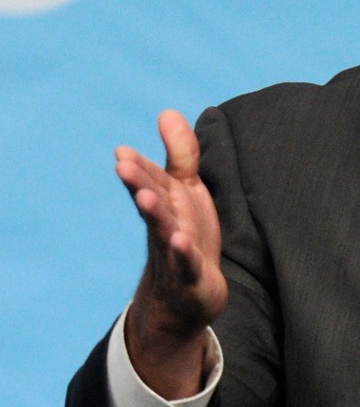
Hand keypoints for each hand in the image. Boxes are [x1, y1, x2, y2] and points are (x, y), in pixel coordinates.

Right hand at [117, 110, 227, 397]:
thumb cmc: (186, 234)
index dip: (138, 167)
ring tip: (145, 196)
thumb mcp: (186, 191)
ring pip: (163, 230)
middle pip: (151, 201)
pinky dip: (182, 252)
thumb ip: (180, 153)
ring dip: (155, 213)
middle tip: (122, 164)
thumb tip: (167, 111)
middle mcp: (164, 225)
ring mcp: (174, 252)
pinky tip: (180, 241)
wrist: (186, 295)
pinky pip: (186, 263)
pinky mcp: (190, 276)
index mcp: (164, 203)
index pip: (150, 182)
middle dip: (138, 183)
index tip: (122, 152)